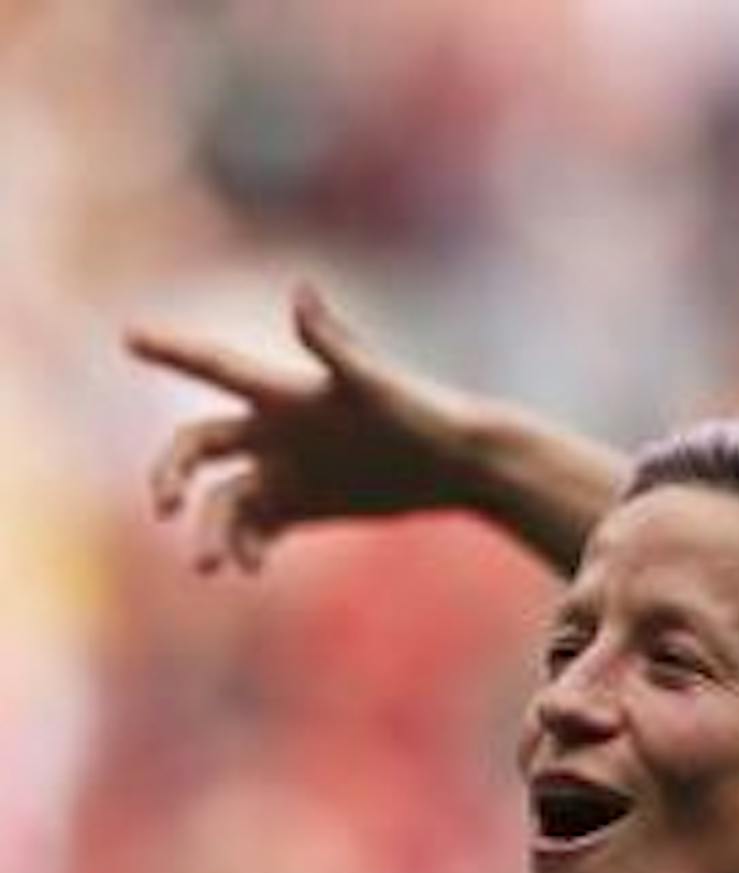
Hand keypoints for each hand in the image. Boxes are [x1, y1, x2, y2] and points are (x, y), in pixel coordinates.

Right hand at [127, 282, 483, 573]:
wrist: (462, 464)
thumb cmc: (425, 414)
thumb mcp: (376, 385)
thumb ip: (332, 343)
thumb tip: (299, 292)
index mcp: (284, 392)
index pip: (216, 366)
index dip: (173, 351)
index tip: (130, 336)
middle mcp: (274, 429)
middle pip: (198, 445)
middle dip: (172, 473)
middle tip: (166, 505)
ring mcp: (286, 469)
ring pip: (225, 499)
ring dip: (211, 530)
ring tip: (213, 565)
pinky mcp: (304, 505)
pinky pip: (257, 529)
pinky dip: (246, 547)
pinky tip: (251, 568)